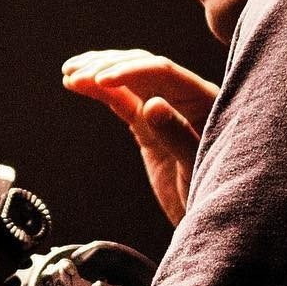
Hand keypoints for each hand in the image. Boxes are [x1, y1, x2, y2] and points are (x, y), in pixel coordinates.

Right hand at [61, 50, 218, 224]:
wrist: (216, 218)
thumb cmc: (217, 193)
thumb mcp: (197, 168)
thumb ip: (178, 136)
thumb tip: (151, 105)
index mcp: (203, 100)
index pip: (162, 72)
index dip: (129, 71)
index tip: (100, 80)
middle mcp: (185, 98)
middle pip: (142, 68)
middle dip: (108, 67)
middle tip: (74, 74)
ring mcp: (165, 111)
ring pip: (129, 79)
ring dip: (99, 72)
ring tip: (69, 73)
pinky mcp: (149, 126)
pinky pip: (123, 101)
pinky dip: (100, 92)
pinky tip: (78, 85)